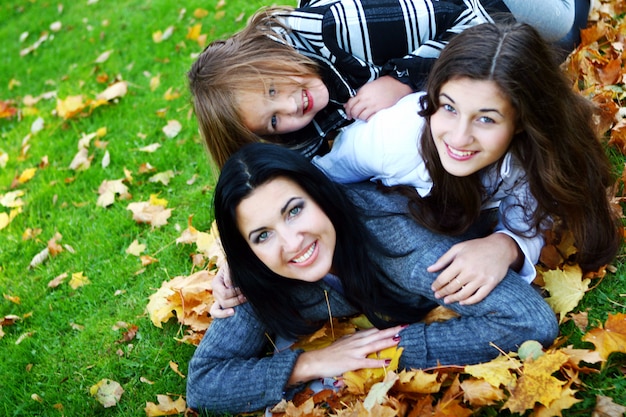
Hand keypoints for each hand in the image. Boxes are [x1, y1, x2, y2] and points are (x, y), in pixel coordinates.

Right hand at [210, 262, 245, 317]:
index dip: (235, 292)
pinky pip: (216, 313)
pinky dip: (223, 314)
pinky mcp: (222, 305)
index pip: (224, 293)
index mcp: (216, 284)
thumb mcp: (231, 267)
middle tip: (246, 296)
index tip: (243, 289)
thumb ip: (229, 273)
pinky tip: (233, 312)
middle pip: (224, 302)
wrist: (240, 271)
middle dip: (237, 299)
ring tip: (244, 300)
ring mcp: (218, 300)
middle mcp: (215, 293)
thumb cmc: (236, 269)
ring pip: (220, 309)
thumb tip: (229, 285)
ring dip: (234, 305)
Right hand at [288, 325, 404, 384]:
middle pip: (377, 334)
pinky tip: (387, 362)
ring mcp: (355, 352)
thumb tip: (363, 339)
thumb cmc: (329, 354)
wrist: (317, 360)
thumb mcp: (343, 343)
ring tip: (399, 338)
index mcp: (355, 337)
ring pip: (374, 345)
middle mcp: (357, 342)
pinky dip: (378, 362)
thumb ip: (354, 341)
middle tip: (404, 326)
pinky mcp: (352, 362)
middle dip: (391, 330)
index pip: (373, 330)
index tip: (397, 325)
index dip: (385, 328)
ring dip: (387, 341)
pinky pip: (368, 362)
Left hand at [344, 76, 411, 120]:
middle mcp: (367, 100)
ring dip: (361, 118)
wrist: (396, 85)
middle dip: (353, 115)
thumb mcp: (367, 87)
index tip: (348, 113)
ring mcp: (373, 106)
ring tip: (363, 116)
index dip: (347, 110)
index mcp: (362, 93)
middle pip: (354, 111)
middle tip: (355, 116)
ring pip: (361, 116)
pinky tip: (370, 117)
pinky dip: (369, 120)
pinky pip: (370, 119)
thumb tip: (348, 104)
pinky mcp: (380, 110)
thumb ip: (358, 96)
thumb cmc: (383, 85)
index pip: (350, 104)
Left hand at [429, 234, 522, 304]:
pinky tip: (462, 302)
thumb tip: (429, 270)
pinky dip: (469, 302)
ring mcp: (481, 279)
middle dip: (443, 293)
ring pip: (463, 294)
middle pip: (452, 288)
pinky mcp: (490, 284)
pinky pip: (478, 297)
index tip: (433, 288)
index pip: (444, 278)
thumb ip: (443, 259)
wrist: (501, 247)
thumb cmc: (477, 246)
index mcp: (460, 262)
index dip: (437, 285)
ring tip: (447, 301)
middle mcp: (470, 271)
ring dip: (453, 299)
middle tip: (437, 296)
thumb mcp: (458, 248)